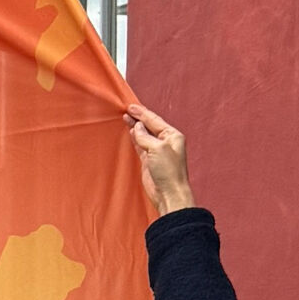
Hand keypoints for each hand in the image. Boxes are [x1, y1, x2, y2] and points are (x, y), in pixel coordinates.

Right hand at [125, 103, 197, 217]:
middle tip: (127, 109)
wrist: (168, 193)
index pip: (155, 120)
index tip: (131, 107)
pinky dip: (134, 137)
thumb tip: (136, 128)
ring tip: (125, 117)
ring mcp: (157, 150)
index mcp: (172, 136)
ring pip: (144, 134)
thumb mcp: (158, 148)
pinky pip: (140, 144)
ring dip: (135, 126)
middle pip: (149, 125)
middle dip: (138, 117)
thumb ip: (145, 136)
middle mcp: (166, 141)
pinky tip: (130, 131)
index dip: (142, 113)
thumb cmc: (169, 171)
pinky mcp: (149, 159)